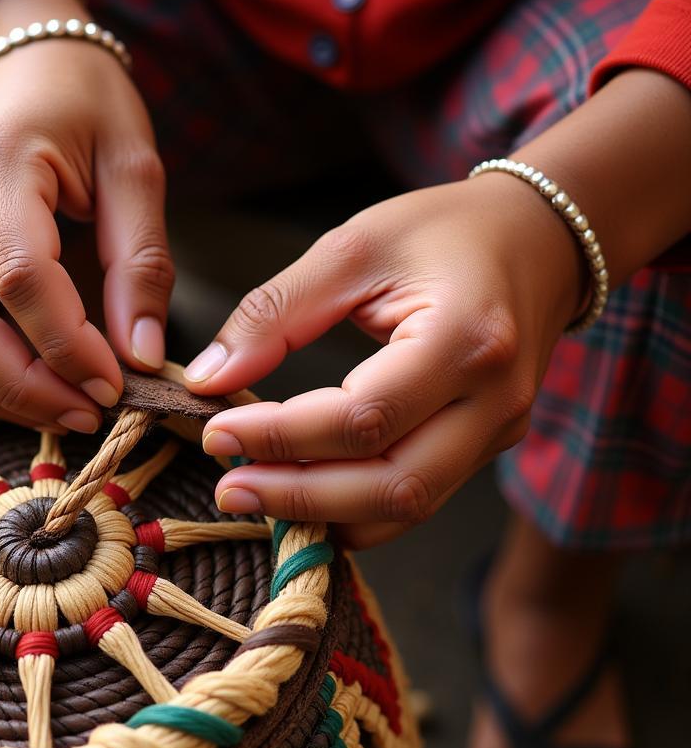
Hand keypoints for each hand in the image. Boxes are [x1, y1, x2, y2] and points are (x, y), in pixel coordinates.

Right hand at [0, 0, 171, 432]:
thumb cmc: (86, 101)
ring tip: (64, 410)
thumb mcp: (135, 167)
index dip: (67, 348)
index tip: (116, 387)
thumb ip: (141, 264)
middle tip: (88, 416)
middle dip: (23, 388)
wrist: (17, 52)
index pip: (21, 280)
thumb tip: (141, 356)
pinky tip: (29, 386)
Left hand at [184, 177, 583, 546]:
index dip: (281, 436)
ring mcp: (497, 433)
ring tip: (254, 496)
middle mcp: (493, 402)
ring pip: (406, 508)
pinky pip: (416, 499)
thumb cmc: (445, 233)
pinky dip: (355, 511)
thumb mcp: (353, 248)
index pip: (363, 417)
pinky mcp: (485, 447)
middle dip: (299, 496)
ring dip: (324, 514)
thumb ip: (276, 312)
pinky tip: (302, 497)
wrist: (539, 242)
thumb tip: (209, 378)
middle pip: (391, 484)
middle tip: (228, 488)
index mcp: (466, 339)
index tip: (217, 432)